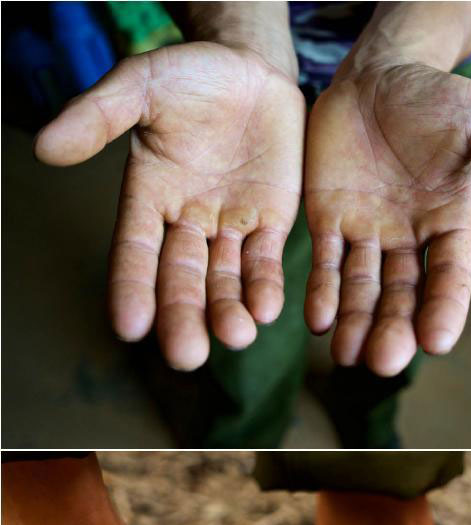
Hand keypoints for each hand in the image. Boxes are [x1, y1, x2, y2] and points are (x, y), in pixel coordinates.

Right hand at [35, 43, 304, 369]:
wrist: (250, 67)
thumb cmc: (189, 75)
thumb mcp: (139, 87)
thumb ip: (97, 116)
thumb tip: (44, 148)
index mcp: (147, 198)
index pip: (135, 252)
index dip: (131, 287)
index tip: (129, 326)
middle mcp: (186, 222)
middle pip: (181, 279)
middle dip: (183, 317)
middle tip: (186, 356)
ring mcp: (229, 226)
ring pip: (225, 279)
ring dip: (229, 310)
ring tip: (236, 336)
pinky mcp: (270, 223)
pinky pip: (265, 261)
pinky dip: (264, 285)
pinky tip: (267, 310)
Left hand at [304, 63, 470, 376]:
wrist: (379, 74)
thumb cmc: (438, 97)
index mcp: (449, 224)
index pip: (450, 277)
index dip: (445, 309)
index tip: (437, 342)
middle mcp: (407, 239)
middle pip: (401, 294)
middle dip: (393, 328)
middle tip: (384, 362)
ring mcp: (366, 233)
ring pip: (360, 288)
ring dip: (354, 323)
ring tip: (346, 356)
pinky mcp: (328, 221)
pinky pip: (325, 263)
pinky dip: (322, 292)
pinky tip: (318, 322)